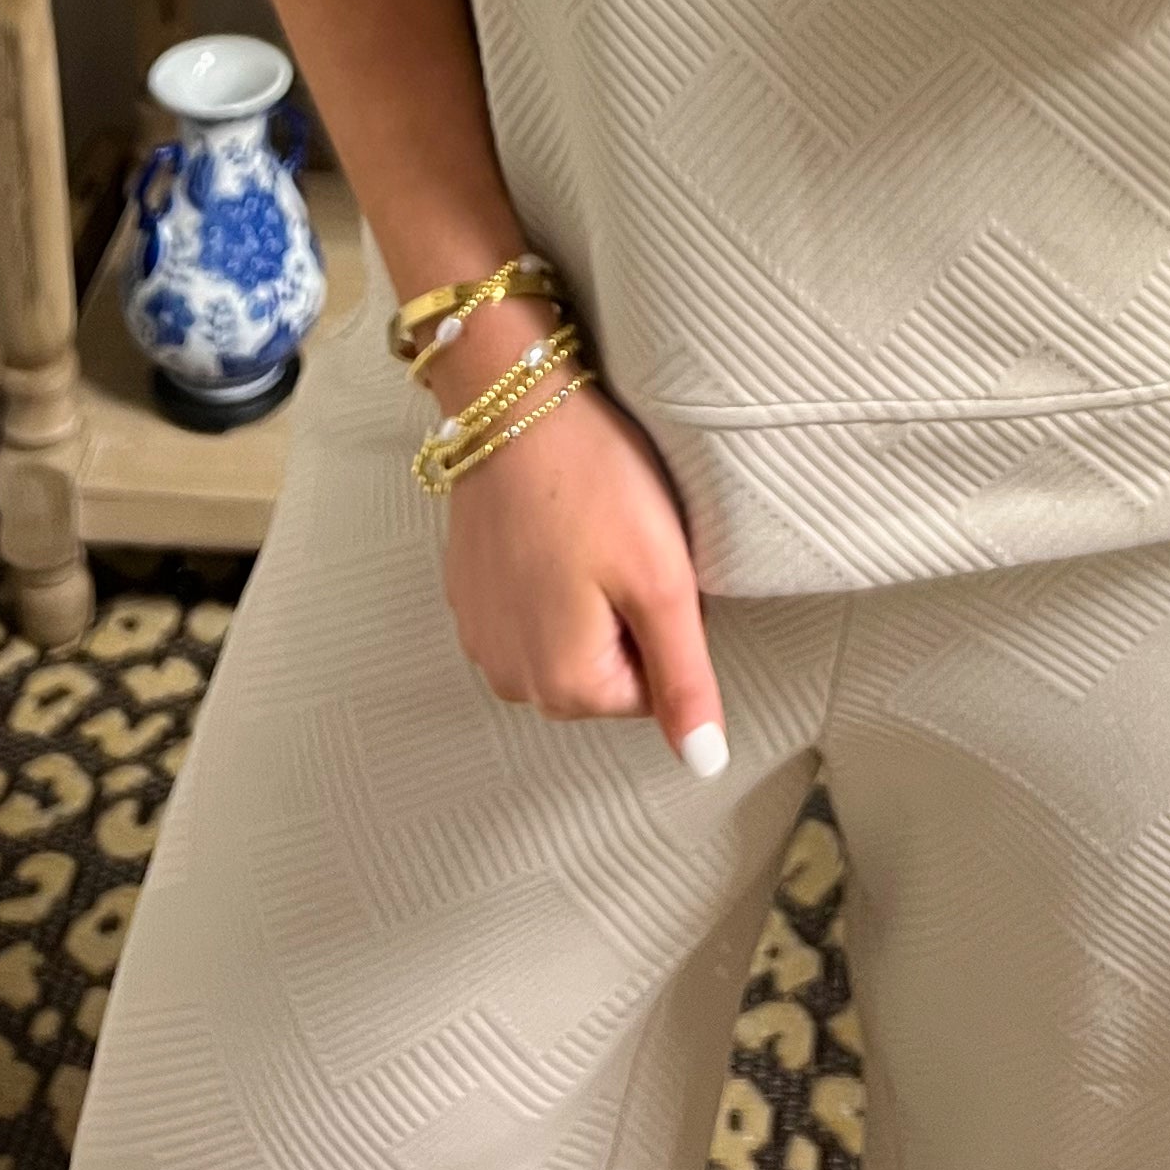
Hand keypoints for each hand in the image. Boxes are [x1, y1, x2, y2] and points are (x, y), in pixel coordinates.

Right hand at [430, 318, 726, 774]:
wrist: (510, 405)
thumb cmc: (593, 484)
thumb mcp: (662, 581)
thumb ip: (685, 683)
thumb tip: (704, 765)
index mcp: (565, 686)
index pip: (651, 692)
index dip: (664, 624)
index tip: (648, 566)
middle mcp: (511, 678)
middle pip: (605, 671)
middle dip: (623, 617)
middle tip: (620, 544)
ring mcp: (480, 636)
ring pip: (566, 640)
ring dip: (584, 597)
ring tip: (585, 530)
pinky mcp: (465, 594)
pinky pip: (528, 610)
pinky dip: (546, 575)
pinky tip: (552, 524)